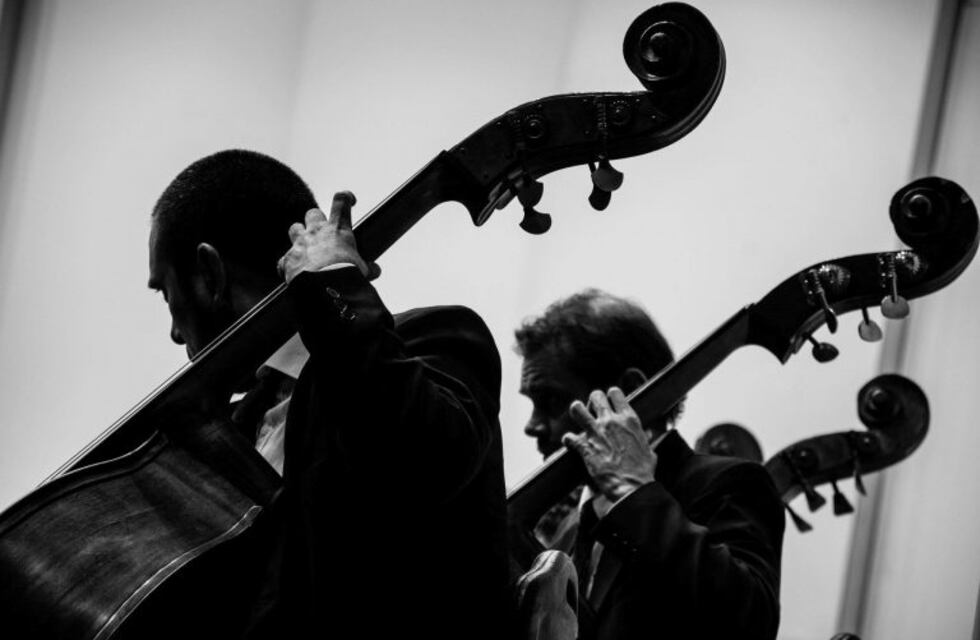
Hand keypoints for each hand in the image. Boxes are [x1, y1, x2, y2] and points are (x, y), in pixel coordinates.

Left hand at [278, 191, 379, 282]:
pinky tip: (294, 274)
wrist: (325, 288)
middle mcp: (317, 231)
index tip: (349, 201)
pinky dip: (289, 265)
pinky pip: (284, 259)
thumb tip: (374, 270)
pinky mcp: (288, 259)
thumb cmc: (347, 276)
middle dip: (316, 221)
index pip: (341, 202)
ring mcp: (300, 243)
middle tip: (322, 233)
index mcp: (339, 230)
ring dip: (299, 235)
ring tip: (305, 248)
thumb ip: (368, 268)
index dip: (345, 198)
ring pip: (295, 228)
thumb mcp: (363, 271)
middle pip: (313, 213)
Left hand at [562, 387, 656, 502]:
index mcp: (629, 419)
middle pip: (595, 396)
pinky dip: (568, 440)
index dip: (609, 398)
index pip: (615, 393)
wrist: (631, 487)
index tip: (608, 406)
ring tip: (579, 422)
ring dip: (576, 414)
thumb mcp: (649, 450)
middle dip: (591, 403)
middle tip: (592, 414)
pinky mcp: (584, 447)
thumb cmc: (642, 472)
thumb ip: (645, 439)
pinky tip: (572, 445)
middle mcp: (611, 421)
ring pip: (576, 408)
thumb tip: (647, 435)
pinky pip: (569, 437)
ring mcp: (596, 432)